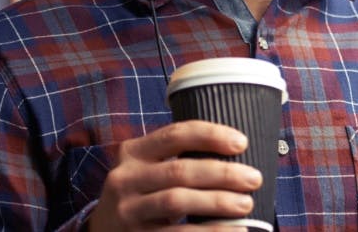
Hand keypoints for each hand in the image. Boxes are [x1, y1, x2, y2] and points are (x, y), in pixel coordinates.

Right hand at [88, 120, 263, 230]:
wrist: (104, 230)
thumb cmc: (141, 194)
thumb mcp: (147, 169)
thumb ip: (176, 158)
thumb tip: (236, 154)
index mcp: (133, 152)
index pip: (175, 134)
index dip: (210, 135)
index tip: (242, 142)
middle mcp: (125, 178)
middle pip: (180, 170)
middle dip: (222, 173)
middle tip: (253, 178)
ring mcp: (128, 210)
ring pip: (177, 201)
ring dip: (217, 202)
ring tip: (246, 204)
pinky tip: (233, 230)